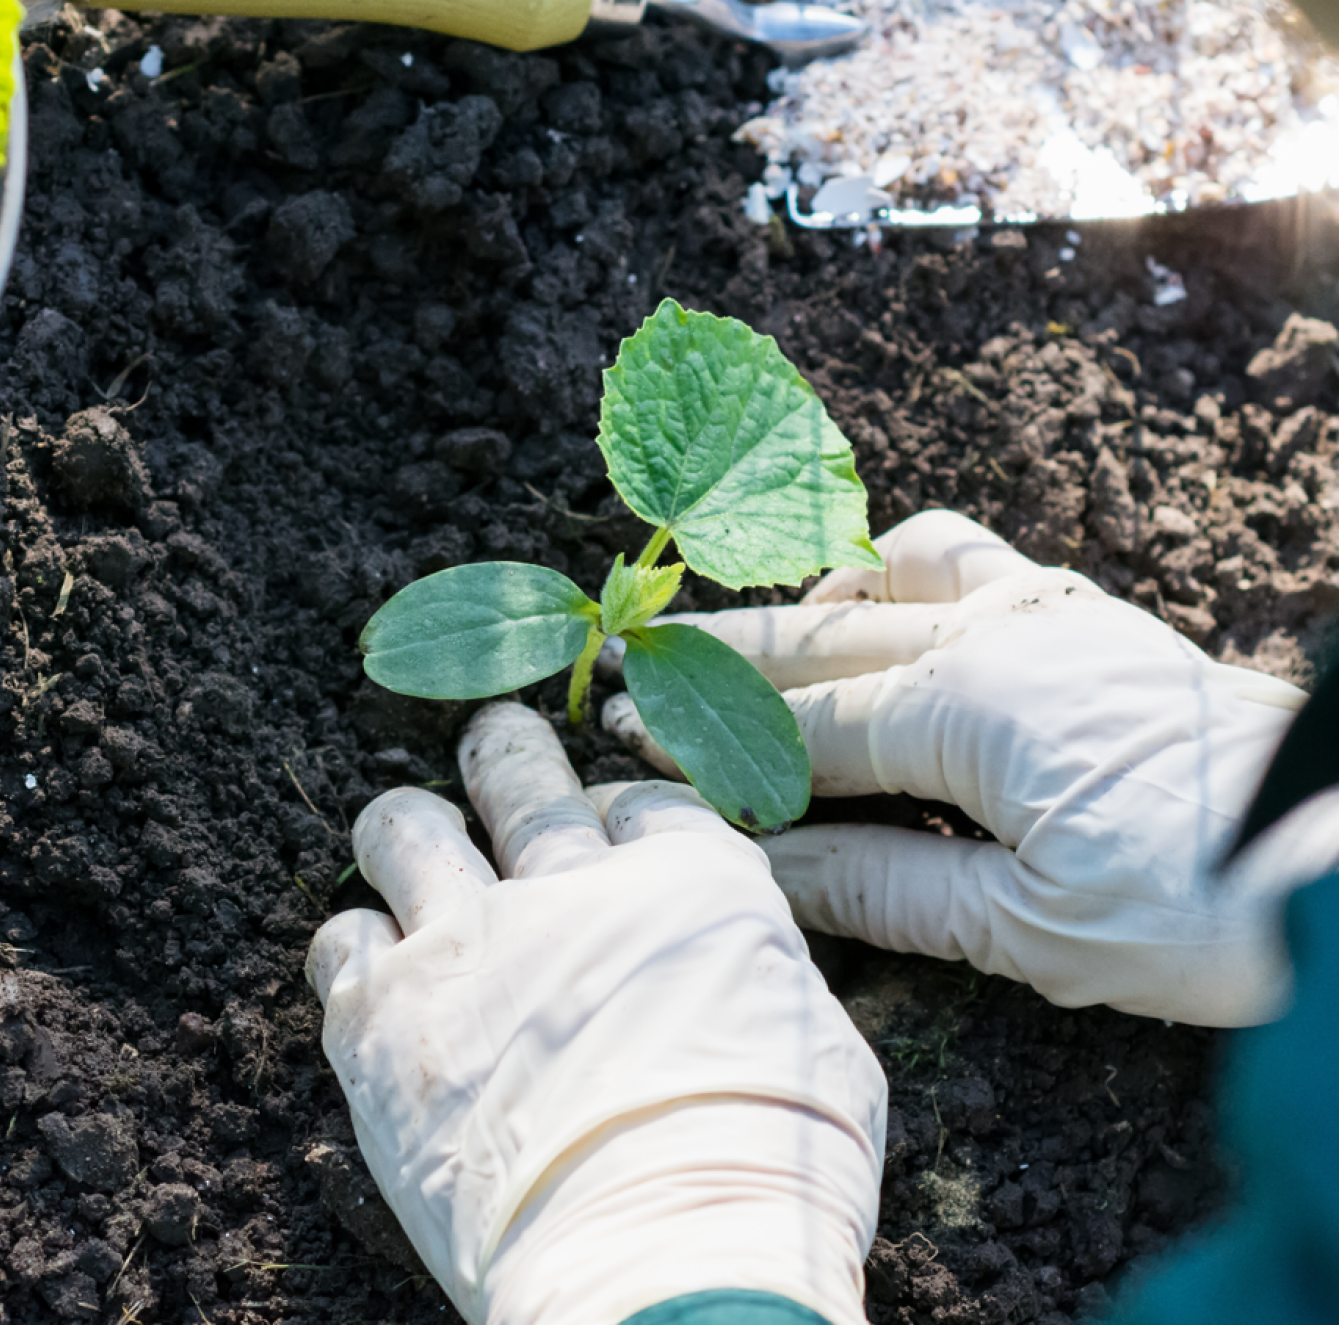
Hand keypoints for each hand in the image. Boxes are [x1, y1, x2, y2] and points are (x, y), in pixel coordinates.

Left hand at [307, 702, 885, 1324]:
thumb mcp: (819, 1052)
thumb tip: (731, 985)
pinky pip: (341, 939)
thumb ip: (753, 984)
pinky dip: (355, 948)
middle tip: (494, 750)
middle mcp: (569, 888)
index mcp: (691, 885)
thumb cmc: (769, 1178)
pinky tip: (371, 975)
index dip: (617, 810)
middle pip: (519, 774)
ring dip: (409, 830)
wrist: (662, 1254)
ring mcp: (465, 944)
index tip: (603, 828)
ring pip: (405, 827)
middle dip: (504, 755)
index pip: (641, 801)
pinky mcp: (381, 1015)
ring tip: (410, 838)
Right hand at [601, 510, 1327, 1026]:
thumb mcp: (1029, 930)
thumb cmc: (1209, 908)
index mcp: (969, 711)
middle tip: (627, 661)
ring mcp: (1048, 614)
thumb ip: (881, 884)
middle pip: (819, 639)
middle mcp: (998, 638)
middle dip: (715, 658)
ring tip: (744, 633)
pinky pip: (967, 559)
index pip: (798, 727)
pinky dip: (897, 569)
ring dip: (804, 599)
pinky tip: (873, 606)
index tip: (623, 742)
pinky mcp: (1087, 619)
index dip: (706, 741)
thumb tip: (764, 864)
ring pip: (888, 574)